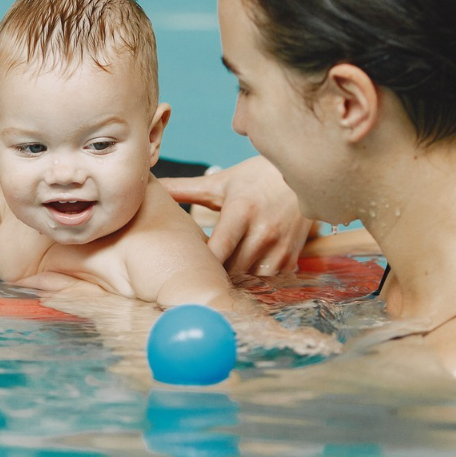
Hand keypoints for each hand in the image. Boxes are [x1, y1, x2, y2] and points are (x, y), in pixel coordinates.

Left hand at [161, 156, 312, 275]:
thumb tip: (153, 184)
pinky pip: (268, 281)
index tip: (185, 268)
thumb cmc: (255, 178)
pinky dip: (253, 281)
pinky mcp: (292, 256)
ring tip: (218, 278)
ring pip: (250, 279)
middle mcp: (262, 231)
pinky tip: (241, 275)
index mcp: (240, 212)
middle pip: (232, 270)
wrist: (302, 175)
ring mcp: (279, 246)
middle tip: (196, 277)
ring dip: (234, 281)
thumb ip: (185, 188)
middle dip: (214, 275)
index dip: (201, 264)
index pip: (218, 250)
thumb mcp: (219, 182)